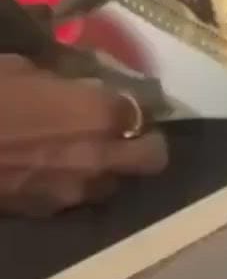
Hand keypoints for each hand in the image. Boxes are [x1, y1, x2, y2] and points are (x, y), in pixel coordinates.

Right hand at [0, 54, 167, 215]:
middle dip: (146, 145)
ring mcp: (78, 190)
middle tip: (128, 134)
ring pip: (115, 183)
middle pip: (151, 159)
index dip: (137, 106)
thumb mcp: (22, 68)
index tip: (126, 101)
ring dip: (109, 169)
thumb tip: (80, 82)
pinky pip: (78, 198)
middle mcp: (101, 157)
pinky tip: (52, 170)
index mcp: (98, 113)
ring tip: (85, 154)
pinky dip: (75, 185)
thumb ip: (64, 79)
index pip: (143, 111)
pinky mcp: (50, 211)